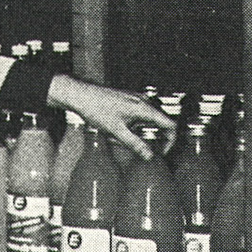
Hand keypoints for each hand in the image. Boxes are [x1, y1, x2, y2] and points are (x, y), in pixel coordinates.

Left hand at [48, 74, 175, 159]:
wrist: (81, 94)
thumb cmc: (97, 110)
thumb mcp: (116, 131)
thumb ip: (135, 144)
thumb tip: (150, 157)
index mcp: (145, 108)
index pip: (170, 125)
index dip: (171, 141)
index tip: (162, 153)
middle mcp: (144, 101)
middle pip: (163, 122)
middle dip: (161, 138)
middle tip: (152, 152)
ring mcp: (137, 99)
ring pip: (152, 118)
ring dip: (149, 132)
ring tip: (136, 143)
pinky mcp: (129, 99)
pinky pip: (143, 114)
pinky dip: (141, 125)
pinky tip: (126, 132)